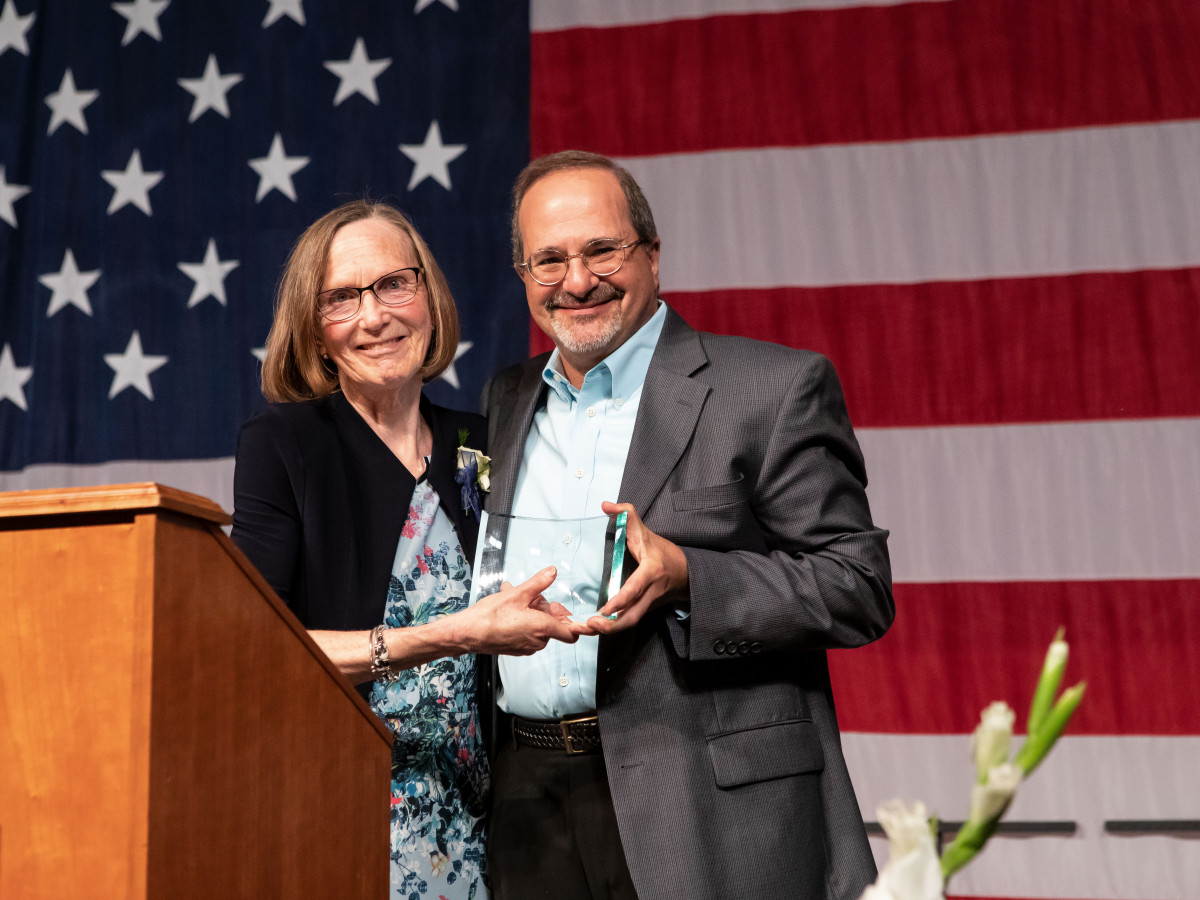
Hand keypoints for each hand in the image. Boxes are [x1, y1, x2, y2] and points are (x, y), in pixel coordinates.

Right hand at [464, 566, 593, 654]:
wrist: (468, 633)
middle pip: (553, 625)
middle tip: (531, 596)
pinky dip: (524, 621)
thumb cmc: (490, 617)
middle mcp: (537, 641)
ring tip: (516, 599)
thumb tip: (552, 572)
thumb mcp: (516, 593)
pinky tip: (511, 609)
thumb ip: (538, 583)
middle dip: (544, 609)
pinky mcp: (518, 649)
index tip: (571, 615)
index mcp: (542, 628)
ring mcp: (527, 647)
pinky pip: (528, 634)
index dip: (576, 623)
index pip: (571, 633)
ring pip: (539, 628)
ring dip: (532, 613)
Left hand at [588, 501, 688, 632]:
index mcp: (651, 571)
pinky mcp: (644, 610)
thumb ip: (626, 515)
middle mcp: (651, 591)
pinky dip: (612, 627)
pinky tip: (594, 627)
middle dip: (612, 625)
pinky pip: (628, 621)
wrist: (685, 572)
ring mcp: (649, 604)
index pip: (636, 588)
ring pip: (630, 622)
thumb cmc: (662, 551)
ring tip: (587, 629)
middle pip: (632, 615)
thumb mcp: (645, 530)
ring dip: (609, 629)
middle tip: (591, 626)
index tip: (605, 609)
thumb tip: (606, 505)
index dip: (621, 600)